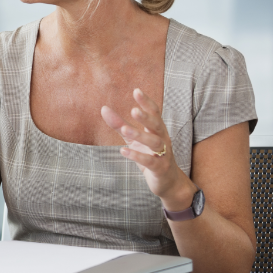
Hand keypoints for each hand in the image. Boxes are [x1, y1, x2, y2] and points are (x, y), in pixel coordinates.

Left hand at [101, 89, 196, 211]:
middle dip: (146, 118)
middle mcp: (163, 139)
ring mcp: (163, 154)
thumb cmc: (151, 156)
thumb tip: (104, 108)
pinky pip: (149, 161)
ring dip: (140, 135)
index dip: (146, 102)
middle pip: (157, 125)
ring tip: (124, 130)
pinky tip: (123, 150)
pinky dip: (137, 156)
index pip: (155, 112)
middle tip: (134, 110)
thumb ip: (120, 124)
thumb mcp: (134, 139)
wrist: (168, 182)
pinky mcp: (160, 168)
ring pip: (154, 143)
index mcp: (157, 130)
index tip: (136, 91)